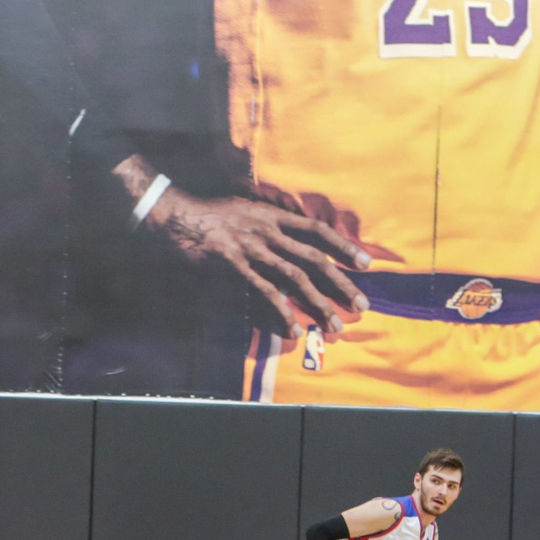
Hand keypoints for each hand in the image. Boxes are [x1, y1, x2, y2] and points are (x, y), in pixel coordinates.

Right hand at [145, 186, 380, 338]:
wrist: (173, 216)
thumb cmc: (208, 214)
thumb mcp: (245, 209)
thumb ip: (269, 223)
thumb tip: (290, 239)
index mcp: (273, 215)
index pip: (318, 231)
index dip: (344, 247)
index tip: (366, 263)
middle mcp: (268, 231)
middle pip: (314, 259)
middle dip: (341, 284)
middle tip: (362, 304)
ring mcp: (252, 250)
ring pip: (295, 279)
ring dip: (319, 304)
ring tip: (335, 325)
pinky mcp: (234, 269)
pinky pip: (264, 294)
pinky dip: (282, 313)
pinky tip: (294, 330)